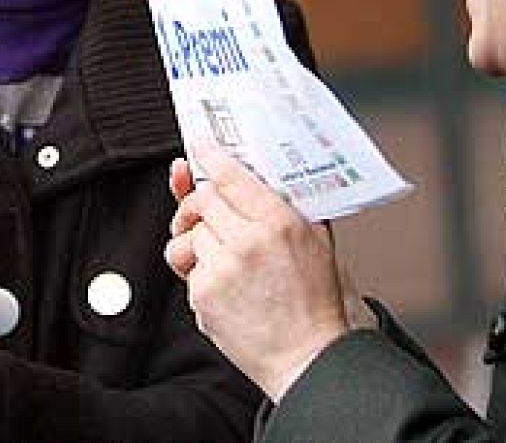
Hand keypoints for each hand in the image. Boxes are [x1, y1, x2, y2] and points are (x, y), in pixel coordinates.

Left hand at [165, 151, 360, 401]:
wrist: (307, 356)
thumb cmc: (314, 303)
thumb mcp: (316, 243)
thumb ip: (291, 208)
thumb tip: (262, 179)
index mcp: (279, 221)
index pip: (232, 175)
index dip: (210, 157)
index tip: (199, 148)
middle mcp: (248, 240)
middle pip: (202, 199)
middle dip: (196, 202)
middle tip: (200, 212)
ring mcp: (222, 266)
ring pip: (189, 234)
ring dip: (195, 242)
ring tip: (215, 258)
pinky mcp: (203, 293)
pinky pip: (188, 268)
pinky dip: (199, 275)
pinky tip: (223, 287)